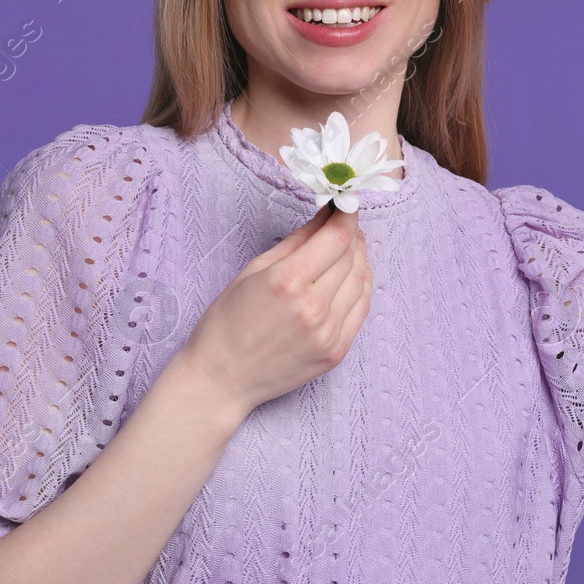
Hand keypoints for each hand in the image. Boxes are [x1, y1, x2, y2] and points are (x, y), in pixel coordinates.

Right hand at [176, 204, 371, 416]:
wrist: (221, 379)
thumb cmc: (227, 322)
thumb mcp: (253, 271)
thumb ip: (295, 242)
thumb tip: (324, 218)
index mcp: (288, 281)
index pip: (336, 238)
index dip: (346, 216)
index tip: (347, 204)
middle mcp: (313, 307)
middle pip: (351, 258)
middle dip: (352, 234)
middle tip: (347, 222)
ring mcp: (328, 333)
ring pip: (360, 282)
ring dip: (360, 259)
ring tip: (351, 246)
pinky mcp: (336, 353)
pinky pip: (361, 311)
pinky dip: (362, 288)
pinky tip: (354, 276)